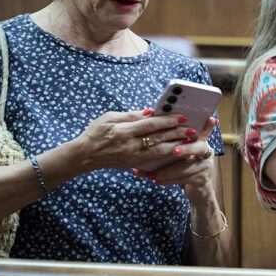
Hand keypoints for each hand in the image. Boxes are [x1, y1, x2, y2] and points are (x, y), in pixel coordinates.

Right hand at [76, 109, 197, 171]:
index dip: (168, 121)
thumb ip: (130, 115)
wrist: (84, 156)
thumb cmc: (95, 133)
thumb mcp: (108, 118)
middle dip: (177, 134)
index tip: (182, 117)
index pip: (151, 125)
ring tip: (189, 141)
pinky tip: (177, 150)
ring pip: (159, 152)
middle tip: (192, 129)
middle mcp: (129, 146)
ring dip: (176, 146)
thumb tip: (150, 111)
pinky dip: (167, 155)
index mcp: (123, 131)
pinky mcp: (133, 164)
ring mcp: (132, 157)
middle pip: (159, 139)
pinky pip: (154, 160)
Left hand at [135, 116, 218, 195]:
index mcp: (202, 141)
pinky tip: (157, 181)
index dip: (203, 127)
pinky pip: (184, 180)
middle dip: (186, 149)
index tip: (191, 126)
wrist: (198, 188)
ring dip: (168, 171)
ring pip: (187, 168)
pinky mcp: (202, 180)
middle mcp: (207, 152)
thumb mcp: (182, 150)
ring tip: (152, 174)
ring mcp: (206, 166)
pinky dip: (169, 181)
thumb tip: (155, 122)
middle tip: (174, 151)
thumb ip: (176, 139)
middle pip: (199, 148)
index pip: (203, 131)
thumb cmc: (184, 164)